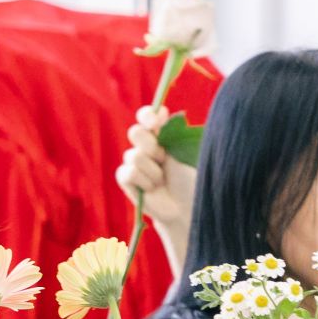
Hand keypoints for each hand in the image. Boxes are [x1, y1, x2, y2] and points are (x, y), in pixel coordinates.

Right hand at [115, 106, 195, 269]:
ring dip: (152, 170)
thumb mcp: (186, 152)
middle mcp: (145, 146)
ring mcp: (134, 162)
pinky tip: (151, 189)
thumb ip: (174, 131)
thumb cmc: (191, 180)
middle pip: (135, 132)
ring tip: (162, 180)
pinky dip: (143, 182)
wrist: (186, 207)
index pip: (147, 116)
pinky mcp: (126, 179)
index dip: (147, 116)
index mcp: (161, 135)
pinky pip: (127, 172)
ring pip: (134, 156)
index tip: (156, 121)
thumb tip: (162, 111)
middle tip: (164, 160)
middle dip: (151, 146)